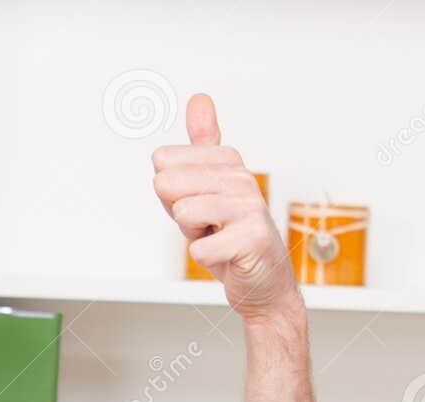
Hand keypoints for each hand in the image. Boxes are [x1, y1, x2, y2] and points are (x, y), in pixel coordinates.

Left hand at [152, 94, 300, 323]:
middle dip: (178, 214)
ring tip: (216, 236)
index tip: (196, 203)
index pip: (163, 163)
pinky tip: (226, 254)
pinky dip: (205, 257)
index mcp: (227, 161)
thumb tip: (199, 99)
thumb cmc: (229, 232)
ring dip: (192, 235)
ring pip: (183, 213)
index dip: (170, 194)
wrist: (261, 278)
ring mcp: (250, 207)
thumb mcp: (205, 185)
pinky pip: (198, 248)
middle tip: (204, 224)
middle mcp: (241, 178)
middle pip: (167, 184)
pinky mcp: (252, 238)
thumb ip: (200, 145)